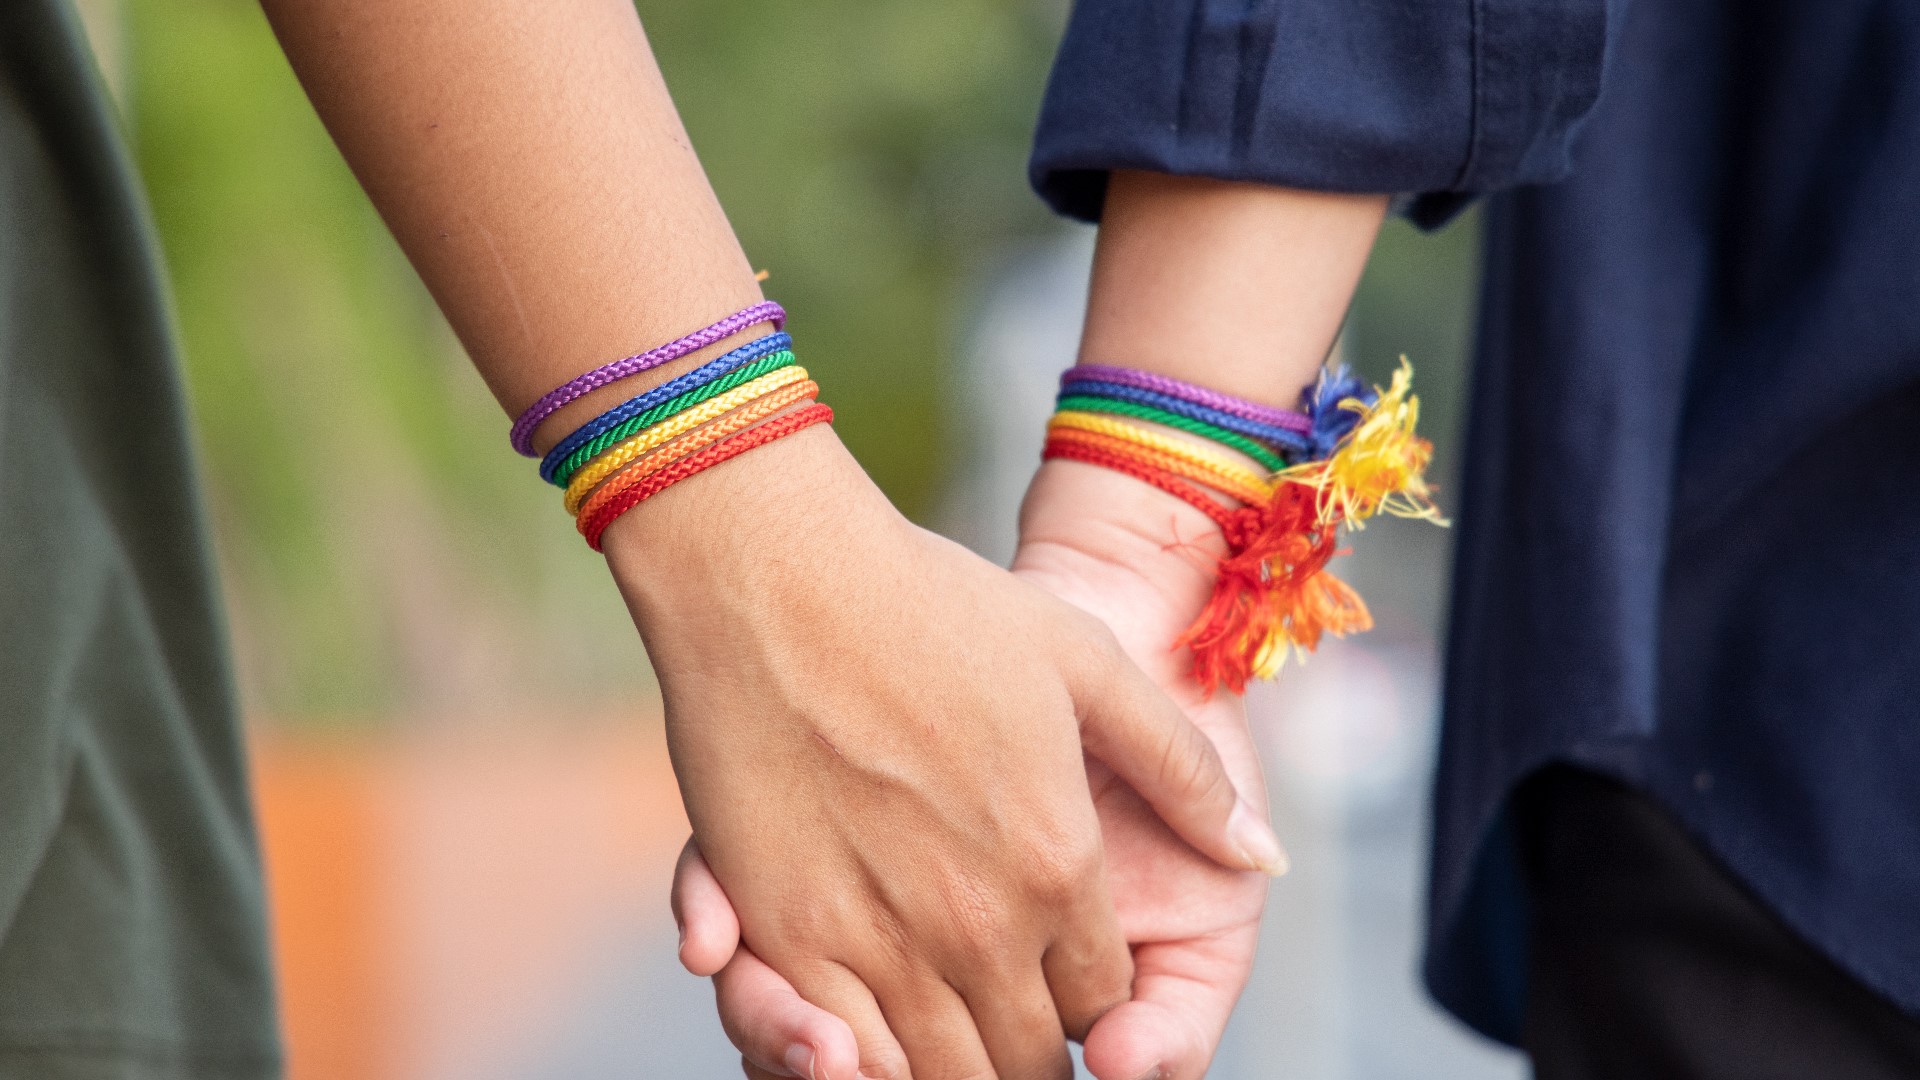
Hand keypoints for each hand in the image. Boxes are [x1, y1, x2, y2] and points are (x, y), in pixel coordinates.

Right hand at [673, 454, 1276, 1079]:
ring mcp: (876, 938)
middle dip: (1029, 1059)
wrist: (783, 578)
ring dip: (954, 1071)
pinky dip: (867, 1064)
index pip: (1100, 1002)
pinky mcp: (785, 934)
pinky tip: (870, 1043)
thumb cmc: (936, 606)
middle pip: (1021, 1062)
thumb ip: (1182, 770)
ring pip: (938, 1075)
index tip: (1073, 990)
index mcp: (1060, 867)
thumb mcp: (1089, 662)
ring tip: (954, 1045)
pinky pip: (843, 1054)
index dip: (1096, 1008)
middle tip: (1014, 1031)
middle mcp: (978, 925)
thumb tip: (1261, 853)